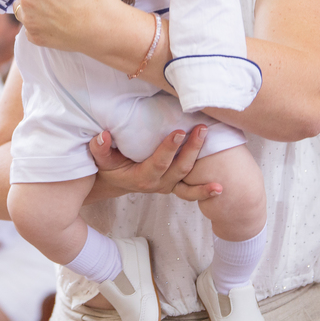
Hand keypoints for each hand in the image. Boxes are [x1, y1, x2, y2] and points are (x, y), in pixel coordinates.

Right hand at [89, 126, 220, 201]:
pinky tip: (220, 188)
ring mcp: (168, 186)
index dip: (169, 148)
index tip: (179, 131)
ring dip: (202, 162)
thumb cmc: (109, 168)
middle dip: (192, 149)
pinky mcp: (175, 185)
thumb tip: (102, 136)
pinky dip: (205, 190)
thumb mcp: (101, 160)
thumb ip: (100, 149)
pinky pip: (191, 191)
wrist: (116, 182)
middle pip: (180, 168)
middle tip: (201, 129)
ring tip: (212, 144)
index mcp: (142, 177)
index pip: (158, 162)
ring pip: (188, 177)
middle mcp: (158, 184)